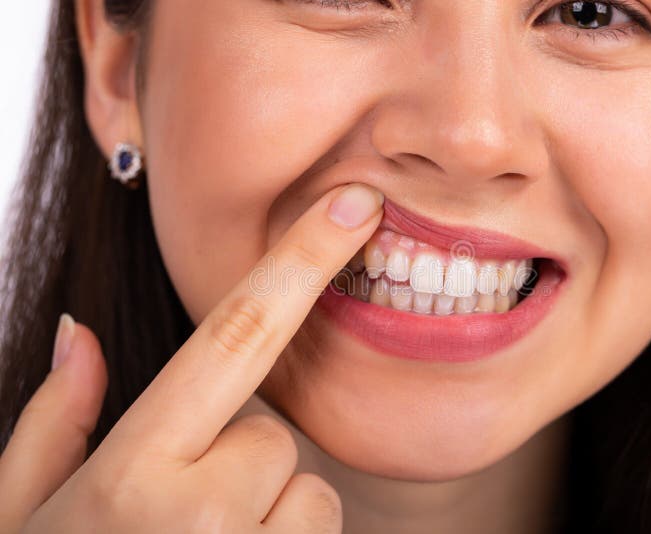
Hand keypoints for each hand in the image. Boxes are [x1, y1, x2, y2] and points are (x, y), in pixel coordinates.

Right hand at [0, 183, 383, 532]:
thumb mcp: (17, 517)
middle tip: (177, 521)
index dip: (300, 261)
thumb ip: (52, 425)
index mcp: (131, 472)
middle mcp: (200, 514)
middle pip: (277, 437)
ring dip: (267, 517)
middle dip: (240, 464)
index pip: (236, 335)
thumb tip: (77, 337)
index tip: (354, 206)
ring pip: (307, 494)